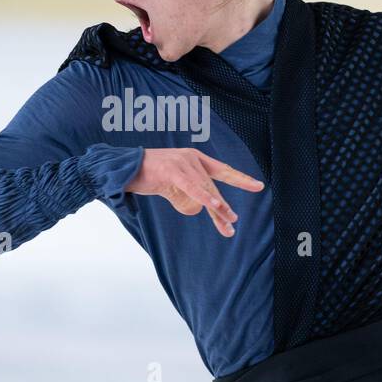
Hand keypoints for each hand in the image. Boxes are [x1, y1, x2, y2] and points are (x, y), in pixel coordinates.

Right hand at [124, 148, 263, 236]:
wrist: (124, 168)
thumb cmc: (147, 176)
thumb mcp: (171, 186)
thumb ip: (185, 195)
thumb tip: (198, 209)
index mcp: (194, 159)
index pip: (222, 170)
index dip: (240, 178)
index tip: (257, 186)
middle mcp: (192, 158)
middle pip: (214, 186)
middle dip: (224, 206)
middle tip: (234, 222)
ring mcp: (183, 162)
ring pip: (205, 189)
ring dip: (216, 208)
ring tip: (228, 222)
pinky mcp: (172, 170)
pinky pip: (191, 187)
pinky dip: (203, 196)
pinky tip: (214, 205)